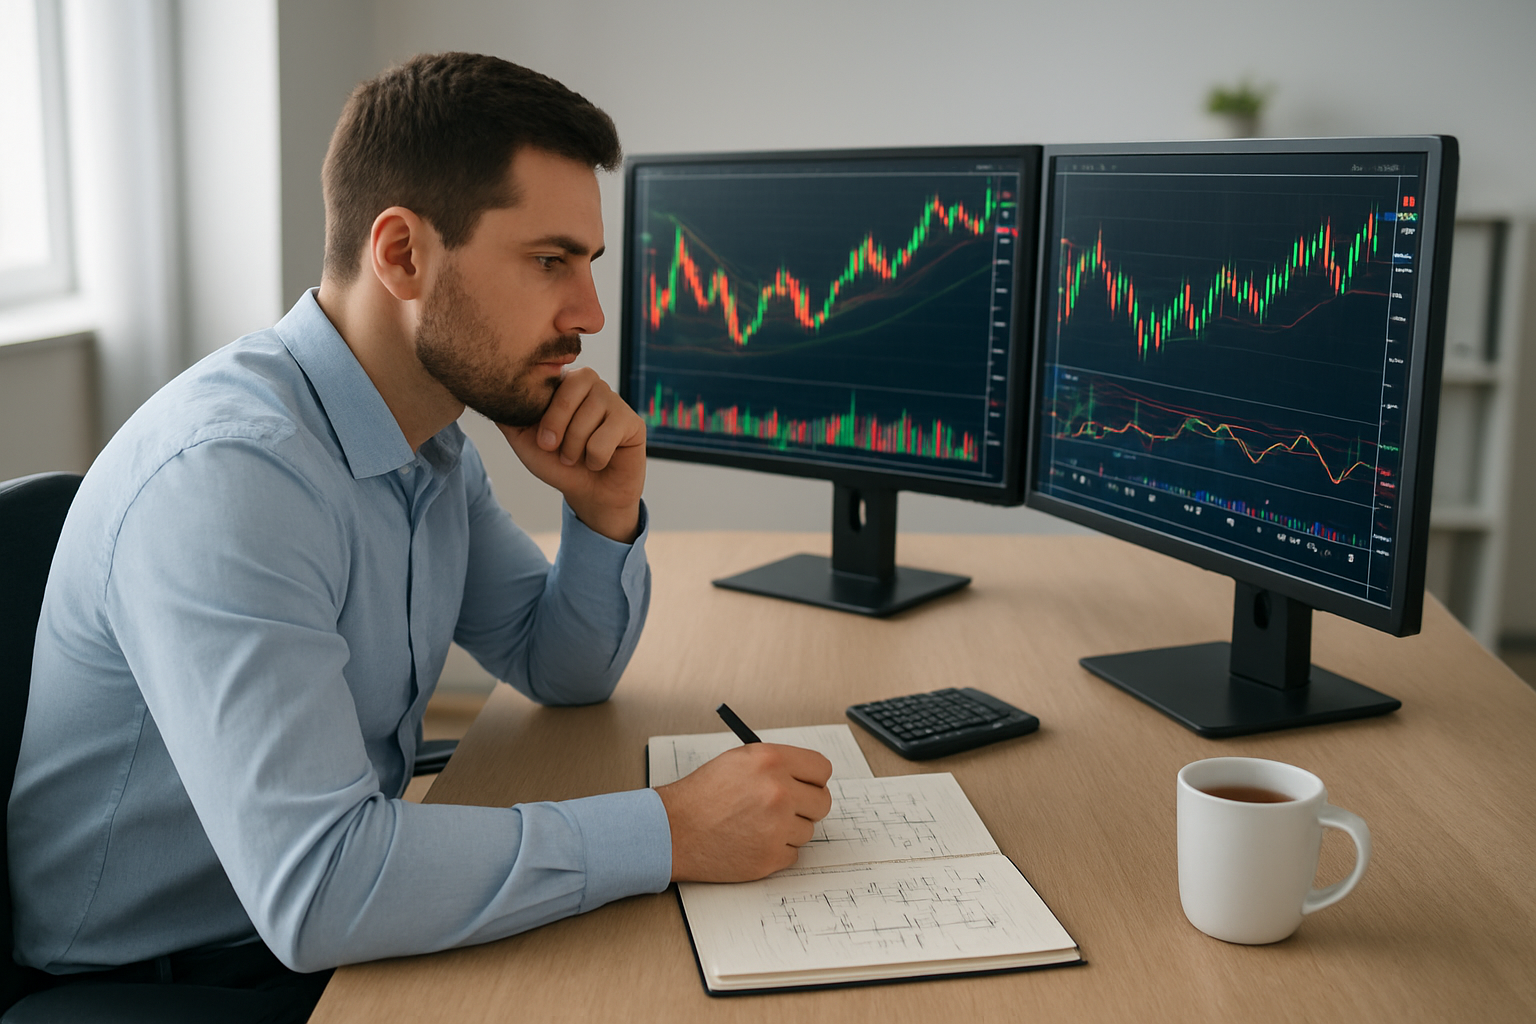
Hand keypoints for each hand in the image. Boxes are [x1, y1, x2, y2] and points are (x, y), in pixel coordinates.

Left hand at [497, 368, 645, 541]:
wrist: (588, 496)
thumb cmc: (559, 465)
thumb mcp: (525, 440)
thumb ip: (509, 415)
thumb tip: (490, 392)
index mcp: (566, 385)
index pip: (555, 376)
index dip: (547, 412)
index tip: (544, 441)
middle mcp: (592, 387)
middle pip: (575, 386)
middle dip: (559, 423)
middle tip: (555, 449)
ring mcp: (615, 402)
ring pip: (591, 413)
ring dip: (576, 447)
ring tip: (577, 458)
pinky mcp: (633, 422)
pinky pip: (608, 434)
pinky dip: (596, 456)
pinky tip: (599, 461)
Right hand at [655, 744, 833, 882]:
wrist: (673, 830)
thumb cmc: (701, 795)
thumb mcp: (739, 761)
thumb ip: (777, 764)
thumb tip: (807, 776)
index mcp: (771, 760)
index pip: (822, 769)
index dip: (814, 779)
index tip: (808, 785)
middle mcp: (778, 791)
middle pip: (822, 802)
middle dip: (806, 806)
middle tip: (786, 809)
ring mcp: (776, 826)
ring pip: (807, 830)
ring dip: (788, 830)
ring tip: (756, 825)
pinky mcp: (770, 856)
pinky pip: (793, 853)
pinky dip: (776, 850)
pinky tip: (751, 841)